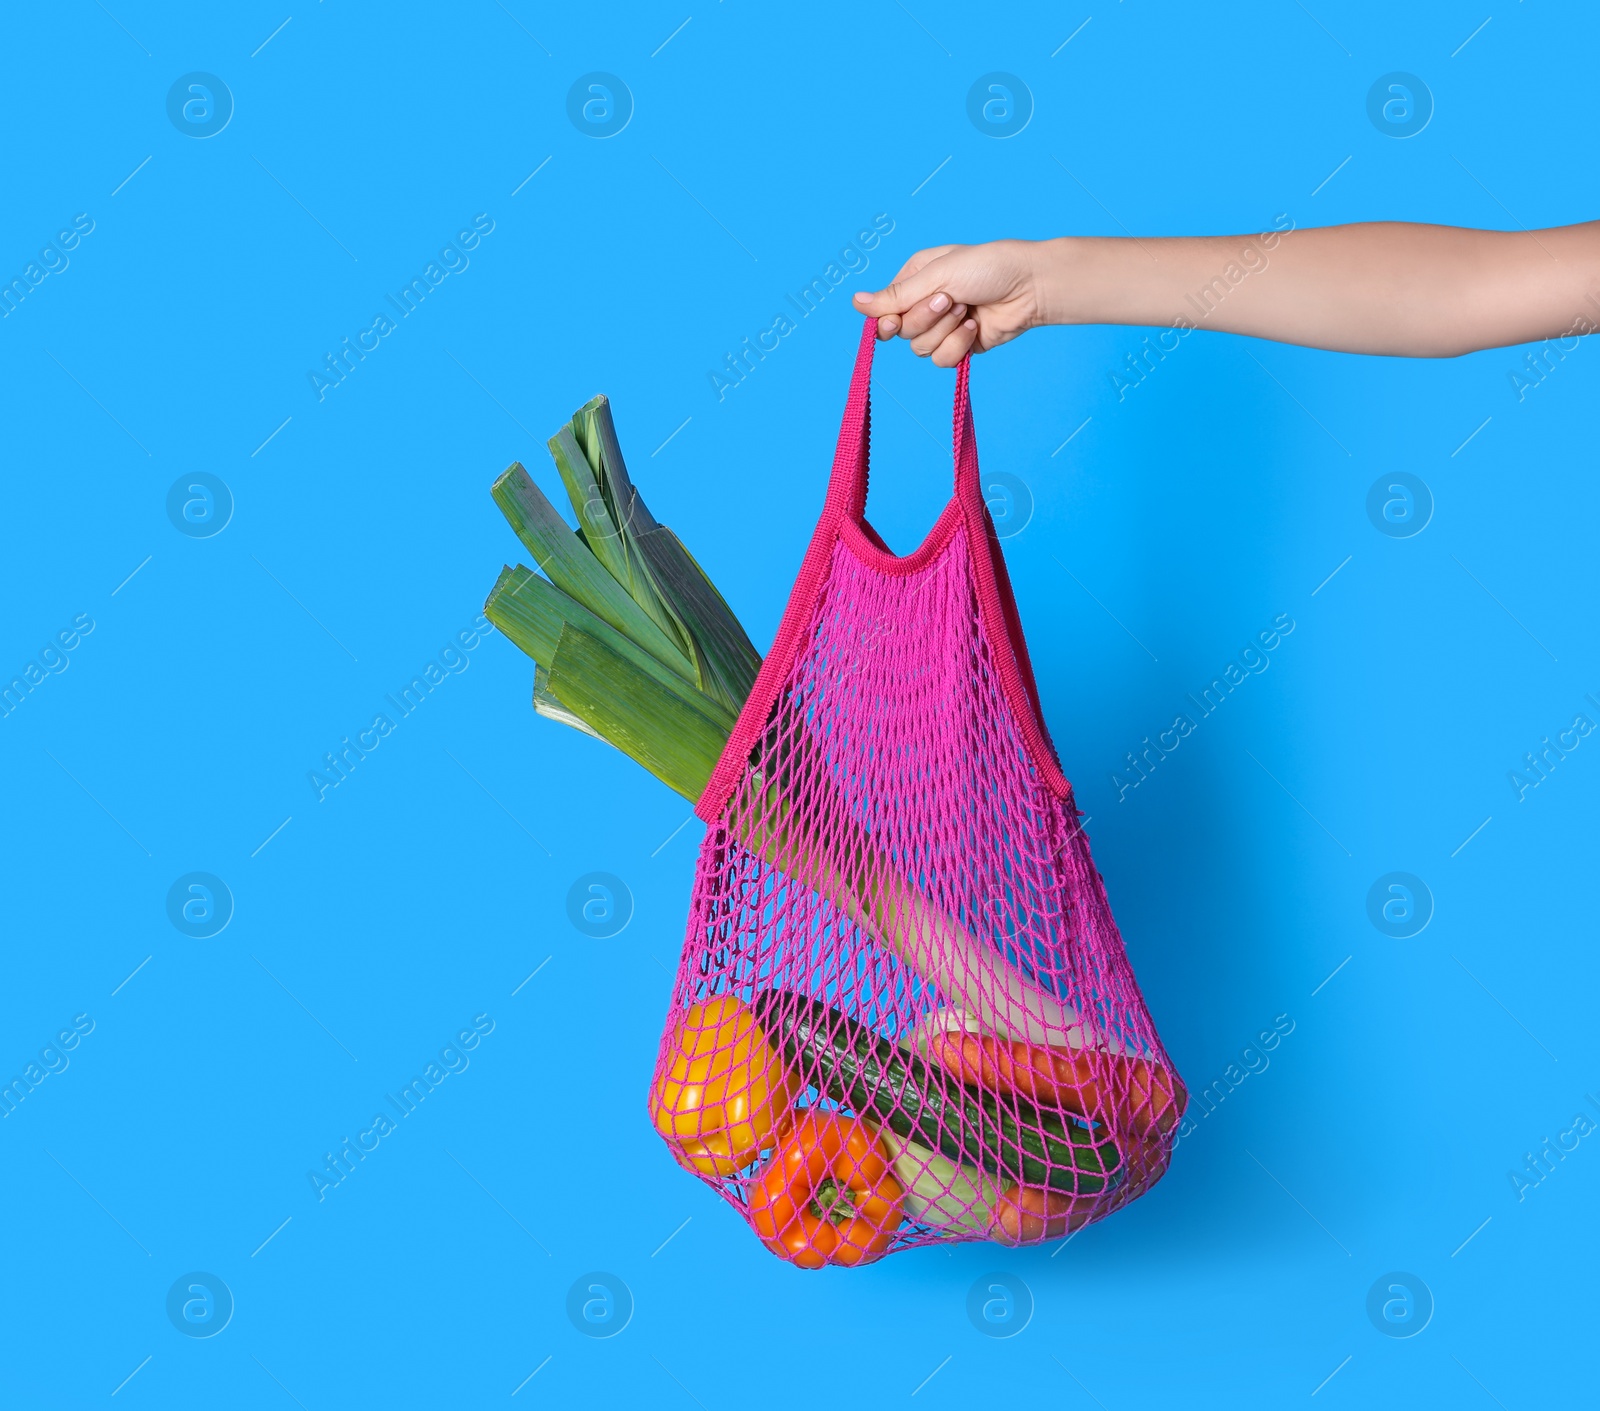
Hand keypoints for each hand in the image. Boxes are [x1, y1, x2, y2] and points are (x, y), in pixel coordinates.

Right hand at [852, 240, 1051, 365]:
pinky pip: (942, 360)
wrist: (1030, 287)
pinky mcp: (960, 347)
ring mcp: (942, 327)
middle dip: (926, 319)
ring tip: (968, 310)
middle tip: (950, 300)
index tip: (895, 320)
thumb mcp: (937, 275)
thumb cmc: (988, 267)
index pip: (883, 310)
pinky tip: (975, 327)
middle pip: (901, 332)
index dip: (887, 320)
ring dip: (946, 331)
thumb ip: (896, 295)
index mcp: (914, 279)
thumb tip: (855, 302)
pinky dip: (959, 345)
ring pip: (920, 349)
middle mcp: (924, 303)